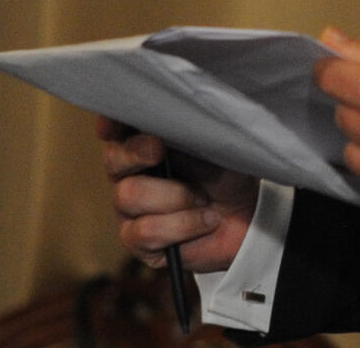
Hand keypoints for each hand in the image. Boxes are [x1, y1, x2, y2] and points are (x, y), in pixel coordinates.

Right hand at [96, 116, 257, 272]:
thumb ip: (187, 132)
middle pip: (114, 160)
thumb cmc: (226, 176)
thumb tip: (171, 118)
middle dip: (136, 153)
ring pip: (130, 195)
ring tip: (204, 200)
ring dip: (177, 196)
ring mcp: (129, 209)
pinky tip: (206, 220)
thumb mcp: (213, 147)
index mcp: (145, 142)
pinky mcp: (137, 241)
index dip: (111, 122)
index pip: (118, 127)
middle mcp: (130, 173)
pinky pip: (147, 231)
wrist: (248, 218)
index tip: (112, 124)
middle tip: (159, 151)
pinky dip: (184, 224)